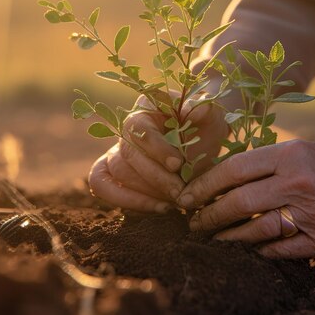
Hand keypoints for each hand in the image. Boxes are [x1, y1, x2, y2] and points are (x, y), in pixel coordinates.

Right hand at [87, 94, 228, 212]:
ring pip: (118, 172)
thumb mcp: (212, 117)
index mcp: (146, 106)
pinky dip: (127, 200)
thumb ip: (206, 110)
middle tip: (179, 191)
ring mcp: (117, 149)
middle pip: (127, 153)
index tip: (178, 164)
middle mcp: (127, 126)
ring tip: (175, 200)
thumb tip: (193, 109)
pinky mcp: (113, 172)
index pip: (138, 127)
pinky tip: (159, 208)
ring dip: (146, 191)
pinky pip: (102, 185)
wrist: (202, 146)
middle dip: (155, 176)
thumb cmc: (205, 128)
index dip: (156, 148)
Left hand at [176, 139, 314, 257]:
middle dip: (209, 215)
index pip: (234, 170)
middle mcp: (299, 183)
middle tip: (194, 222)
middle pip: (239, 202)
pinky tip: (248, 248)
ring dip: (229, 237)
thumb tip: (217, 181)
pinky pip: (281, 250)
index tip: (186, 196)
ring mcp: (313, 213)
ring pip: (257, 230)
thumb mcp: (297, 149)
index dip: (204, 185)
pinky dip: (261, 250)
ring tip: (215, 237)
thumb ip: (261, 163)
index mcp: (290, 155)